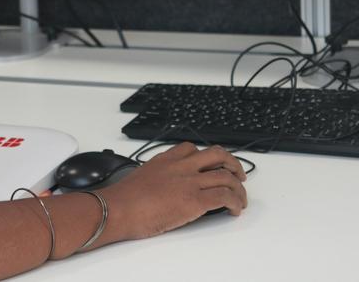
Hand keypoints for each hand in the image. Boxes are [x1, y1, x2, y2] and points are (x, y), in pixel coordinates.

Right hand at [99, 142, 247, 242]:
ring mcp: (189, 182)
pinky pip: (225, 196)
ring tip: (240, 199)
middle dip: (232, 163)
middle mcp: (180, 166)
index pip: (191, 149)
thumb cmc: (123, 200)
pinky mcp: (195, 200)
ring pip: (226, 176)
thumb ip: (156, 178)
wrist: (118, 209)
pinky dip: (235, 202)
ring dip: (238, 188)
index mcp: (165, 160)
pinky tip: (234, 210)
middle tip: (238, 175)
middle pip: (216, 154)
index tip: (212, 165)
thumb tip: (164, 190)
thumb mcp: (140, 178)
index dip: (207, 157)